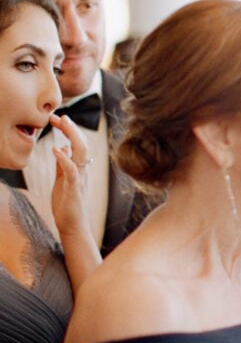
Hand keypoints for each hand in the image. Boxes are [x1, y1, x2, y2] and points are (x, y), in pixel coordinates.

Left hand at [49, 115, 91, 238]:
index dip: (70, 130)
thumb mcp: (62, 180)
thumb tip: (62, 148)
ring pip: (81, 153)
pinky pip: (71, 171)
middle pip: (82, 144)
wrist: (72, 225)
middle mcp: (83, 171)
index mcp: (80, 168)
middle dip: (71, 128)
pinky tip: (56, 150)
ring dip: (72, 137)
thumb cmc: (67, 205)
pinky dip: (64, 159)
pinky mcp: (73, 189)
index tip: (59, 119)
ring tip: (62, 125)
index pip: (78, 144)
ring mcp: (80, 179)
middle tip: (59, 116)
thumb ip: (63, 165)